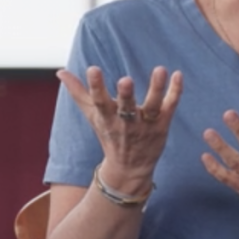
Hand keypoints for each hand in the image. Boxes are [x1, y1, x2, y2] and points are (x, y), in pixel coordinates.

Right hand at [58, 66, 182, 190]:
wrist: (129, 169)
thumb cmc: (110, 135)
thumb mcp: (93, 116)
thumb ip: (78, 92)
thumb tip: (60, 72)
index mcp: (107, 118)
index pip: (100, 101)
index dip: (96, 86)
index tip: (93, 69)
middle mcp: (126, 123)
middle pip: (126, 108)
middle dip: (125, 95)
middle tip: (125, 80)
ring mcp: (146, 125)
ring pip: (152, 106)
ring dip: (156, 88)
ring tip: (160, 69)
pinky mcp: (162, 125)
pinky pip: (170, 107)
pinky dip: (175, 92)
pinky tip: (178, 74)